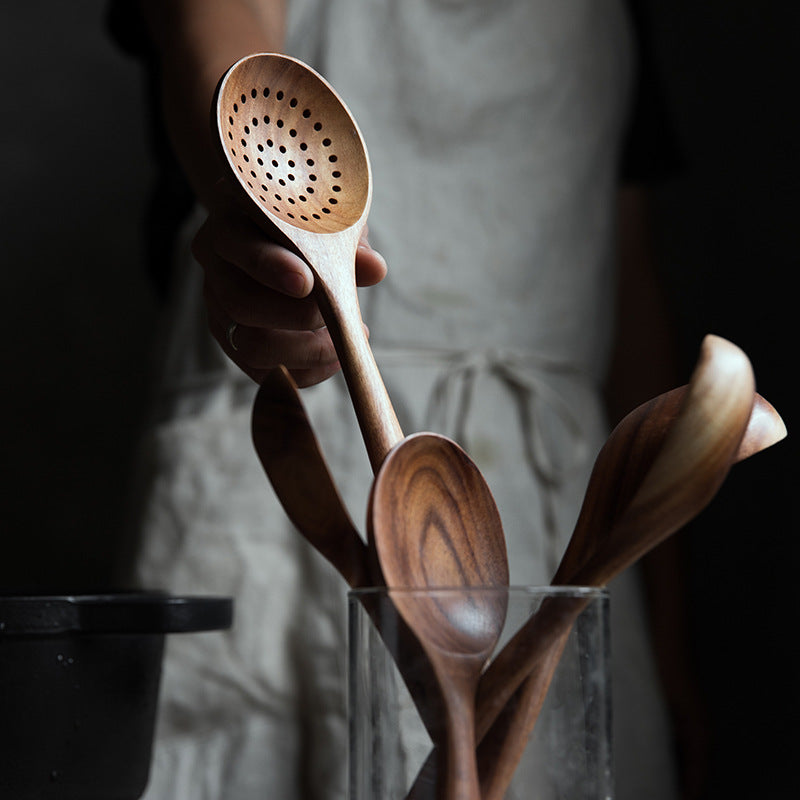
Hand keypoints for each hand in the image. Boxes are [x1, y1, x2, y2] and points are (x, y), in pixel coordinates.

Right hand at [192, 202, 386, 386]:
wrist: (279, 233)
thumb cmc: (307, 224)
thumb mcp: (330, 220)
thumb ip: (349, 243)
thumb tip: (374, 269)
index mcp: (232, 222)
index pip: (240, 245)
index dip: (270, 267)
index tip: (307, 282)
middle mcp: (216, 266)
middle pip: (241, 303)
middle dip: (298, 317)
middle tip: (340, 315)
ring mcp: (218, 307)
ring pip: (250, 345)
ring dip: (306, 351)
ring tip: (343, 342)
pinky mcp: (232, 341)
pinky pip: (262, 371)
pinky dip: (305, 372)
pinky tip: (333, 358)